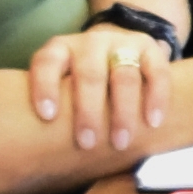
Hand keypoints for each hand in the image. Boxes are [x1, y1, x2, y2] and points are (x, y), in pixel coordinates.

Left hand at [22, 15, 172, 155]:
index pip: (47, 62)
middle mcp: (90, 43)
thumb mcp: (62, 83)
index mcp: (61, 49)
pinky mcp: (150, 49)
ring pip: (124, 75)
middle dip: (88, 110)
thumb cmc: (81, 83)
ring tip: (120, 143)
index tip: (47, 116)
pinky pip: (157, 72)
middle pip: (89, 73)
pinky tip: (153, 122)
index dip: (45, 86)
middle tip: (87, 143)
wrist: (119, 50)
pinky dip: (156, 98)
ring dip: (122, 111)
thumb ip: (54, 105)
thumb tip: (35, 151)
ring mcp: (122, 44)